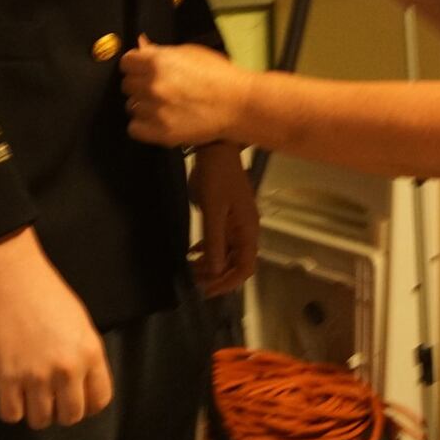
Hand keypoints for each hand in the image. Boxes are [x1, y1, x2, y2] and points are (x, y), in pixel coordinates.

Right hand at [0, 227, 111, 428]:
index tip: (73, 398)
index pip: (100, 401)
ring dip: (33, 410)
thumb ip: (84, 355)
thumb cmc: (44, 292)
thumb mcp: (79, 322)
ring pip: (40, 420)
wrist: (9, 275)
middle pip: (70, 416)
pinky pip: (11, 415)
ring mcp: (36, 375)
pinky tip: (9, 390)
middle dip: (59, 410)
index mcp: (91, 352)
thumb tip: (81, 384)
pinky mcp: (6, 378)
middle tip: (48, 395)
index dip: (86, 404)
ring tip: (27, 391)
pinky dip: (10, 407)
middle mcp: (68, 368)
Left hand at [121, 38, 252, 147]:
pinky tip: (159, 120)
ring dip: (143, 105)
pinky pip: (135, 128)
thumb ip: (161, 51)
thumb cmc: (218, 73)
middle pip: (127, 85)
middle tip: (158, 88)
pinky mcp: (160, 133)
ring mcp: (154, 111)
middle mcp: (151, 86)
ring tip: (162, 105)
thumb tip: (140, 45)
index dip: (136, 65)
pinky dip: (144, 125)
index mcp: (158, 62)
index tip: (144, 69)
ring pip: (131, 107)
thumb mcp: (190, 53)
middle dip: (140, 85)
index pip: (127, 62)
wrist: (238, 104)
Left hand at [188, 142, 258, 296]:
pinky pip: (220, 241)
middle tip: (194, 280)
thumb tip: (215, 272)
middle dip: (216, 275)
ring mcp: (236, 223)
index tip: (207, 289)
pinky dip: (209, 250)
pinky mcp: (226, 216)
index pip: (245, 267)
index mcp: (248, 230)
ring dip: (211, 264)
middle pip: (236, 263)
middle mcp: (246, 230)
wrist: (216, 150)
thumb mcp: (213, 211)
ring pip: (226, 253)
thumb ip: (215, 242)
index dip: (228, 282)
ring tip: (190, 268)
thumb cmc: (217, 179)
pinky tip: (193, 252)